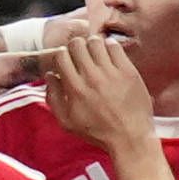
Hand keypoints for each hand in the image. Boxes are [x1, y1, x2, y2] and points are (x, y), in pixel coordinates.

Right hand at [43, 32, 155, 152]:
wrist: (129, 137)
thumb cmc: (98, 132)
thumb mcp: (67, 122)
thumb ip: (54, 97)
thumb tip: (49, 76)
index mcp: (74, 88)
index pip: (61, 55)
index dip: (61, 55)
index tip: (66, 61)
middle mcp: (91, 77)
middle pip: (77, 44)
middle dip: (75, 47)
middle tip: (80, 56)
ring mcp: (111, 73)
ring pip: (95, 41)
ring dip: (92, 45)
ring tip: (95, 55)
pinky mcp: (128, 71)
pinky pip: (115, 47)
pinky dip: (110, 47)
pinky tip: (109, 56)